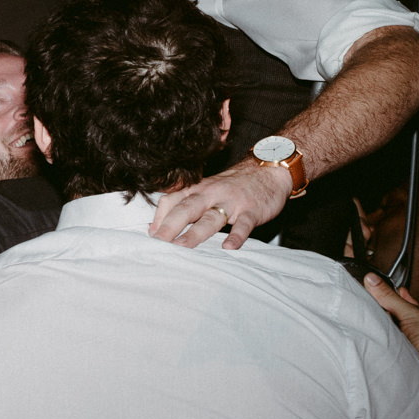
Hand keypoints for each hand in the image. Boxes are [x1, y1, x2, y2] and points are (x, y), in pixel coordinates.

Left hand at [148, 161, 294, 249]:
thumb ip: (183, 205)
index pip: (171, 200)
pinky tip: (229, 247)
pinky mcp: (251, 210)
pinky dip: (236, 236)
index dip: (159, 217)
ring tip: (183, 246)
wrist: (268, 171)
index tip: (151, 235)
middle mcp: (210, 194)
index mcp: (197, 189)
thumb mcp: (205, 190)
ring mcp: (231, 202)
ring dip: (196, 232)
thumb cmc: (232, 185)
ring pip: (211, 217)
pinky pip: (243, 224)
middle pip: (186, 209)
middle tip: (159, 242)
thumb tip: (156, 227)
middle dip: (170, 225)